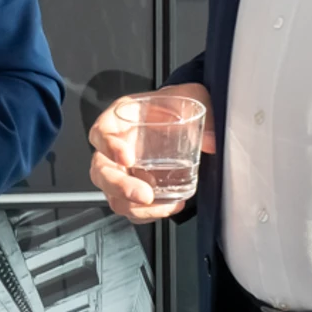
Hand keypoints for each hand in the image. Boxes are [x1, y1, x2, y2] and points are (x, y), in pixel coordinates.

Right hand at [87, 83, 214, 221]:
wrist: (178, 117)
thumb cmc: (173, 105)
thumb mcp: (187, 98)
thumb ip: (200, 112)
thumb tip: (212, 141)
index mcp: (118, 119)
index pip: (100, 133)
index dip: (108, 147)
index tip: (127, 157)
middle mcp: (114, 148)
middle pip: (101, 172)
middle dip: (120, 187)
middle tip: (144, 195)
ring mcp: (121, 171)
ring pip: (113, 196)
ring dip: (135, 207)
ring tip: (163, 205)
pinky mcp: (133, 188)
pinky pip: (132, 208)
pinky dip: (149, 213)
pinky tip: (170, 206)